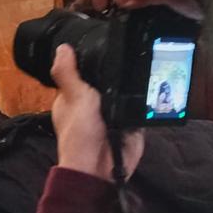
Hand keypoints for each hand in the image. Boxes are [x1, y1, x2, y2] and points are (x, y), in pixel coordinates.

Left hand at [51, 45, 144, 180]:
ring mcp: (112, 113)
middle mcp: (93, 103)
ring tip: (143, 68)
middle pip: (108, 80)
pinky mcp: (130, 123)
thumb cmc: (80, 135)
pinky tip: (151, 89)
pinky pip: (140, 107)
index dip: (92, 59)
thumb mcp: (73, 98)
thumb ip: (68, 73)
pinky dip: (144, 102)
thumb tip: (61, 47)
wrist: (100, 169)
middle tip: (131, 54)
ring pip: (126, 92)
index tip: (106, 43)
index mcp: (73, 96)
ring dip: (132, 86)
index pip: (83, 71)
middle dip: (117, 73)